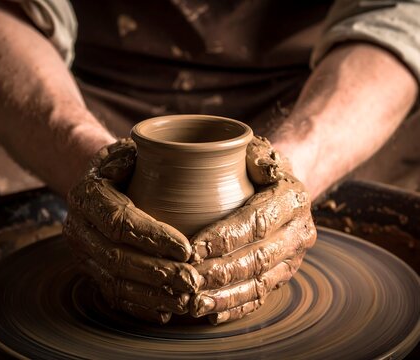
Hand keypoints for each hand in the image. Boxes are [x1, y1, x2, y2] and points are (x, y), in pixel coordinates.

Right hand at [63, 139, 201, 323]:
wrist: (99, 183)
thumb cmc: (124, 164)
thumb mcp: (126, 148)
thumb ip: (132, 152)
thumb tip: (135, 159)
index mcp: (87, 196)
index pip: (120, 221)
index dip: (153, 237)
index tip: (186, 248)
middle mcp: (79, 228)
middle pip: (117, 258)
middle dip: (158, 273)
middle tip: (193, 280)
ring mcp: (84, 254)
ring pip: (115, 282)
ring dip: (152, 295)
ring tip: (186, 300)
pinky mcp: (93, 271)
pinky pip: (114, 295)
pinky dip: (140, 306)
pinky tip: (165, 312)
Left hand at [189, 136, 315, 324]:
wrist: (278, 183)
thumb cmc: (255, 163)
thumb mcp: (254, 149)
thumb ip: (248, 153)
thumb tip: (242, 162)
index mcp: (293, 197)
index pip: (258, 221)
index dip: (225, 237)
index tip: (192, 247)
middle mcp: (300, 231)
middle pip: (258, 257)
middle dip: (220, 272)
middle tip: (186, 280)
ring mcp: (294, 257)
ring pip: (260, 282)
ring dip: (225, 296)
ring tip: (194, 303)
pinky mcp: (284, 274)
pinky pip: (262, 295)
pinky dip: (236, 307)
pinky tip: (211, 313)